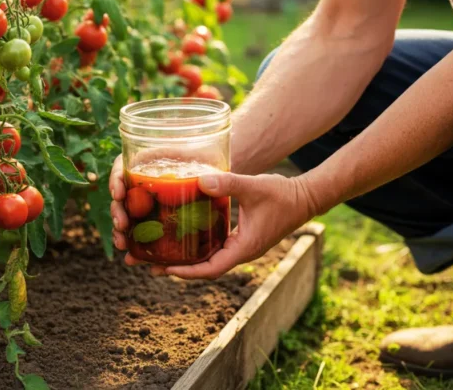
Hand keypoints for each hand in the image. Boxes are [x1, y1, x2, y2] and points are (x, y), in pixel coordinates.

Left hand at [110, 159, 318, 278]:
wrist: (304, 197)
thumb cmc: (283, 194)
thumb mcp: (254, 187)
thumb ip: (229, 184)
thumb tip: (201, 181)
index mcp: (244, 248)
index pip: (211, 268)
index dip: (187, 271)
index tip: (165, 268)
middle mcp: (239, 251)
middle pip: (203, 267)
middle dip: (176, 267)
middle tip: (148, 262)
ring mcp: (239, 245)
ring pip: (206, 258)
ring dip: (183, 257)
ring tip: (156, 252)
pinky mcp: (239, 237)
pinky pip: (212, 246)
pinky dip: (194, 245)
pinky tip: (179, 235)